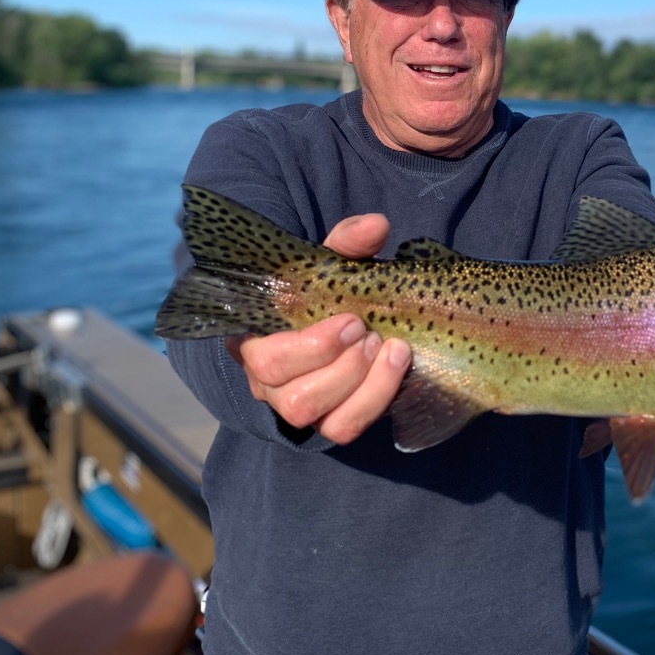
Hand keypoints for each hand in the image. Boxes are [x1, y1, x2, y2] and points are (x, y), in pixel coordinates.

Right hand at [225, 213, 411, 444]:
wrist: (348, 317)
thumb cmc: (330, 292)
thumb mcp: (333, 264)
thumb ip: (349, 242)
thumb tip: (376, 225)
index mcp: (258, 343)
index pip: (266, 361)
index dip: (311, 348)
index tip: (352, 319)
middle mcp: (270, 385)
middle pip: (293, 399)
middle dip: (341, 368)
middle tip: (371, 333)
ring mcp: (300, 408)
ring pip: (319, 420)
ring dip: (362, 385)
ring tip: (390, 348)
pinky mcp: (331, 422)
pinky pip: (347, 428)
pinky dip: (376, 400)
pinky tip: (397, 366)